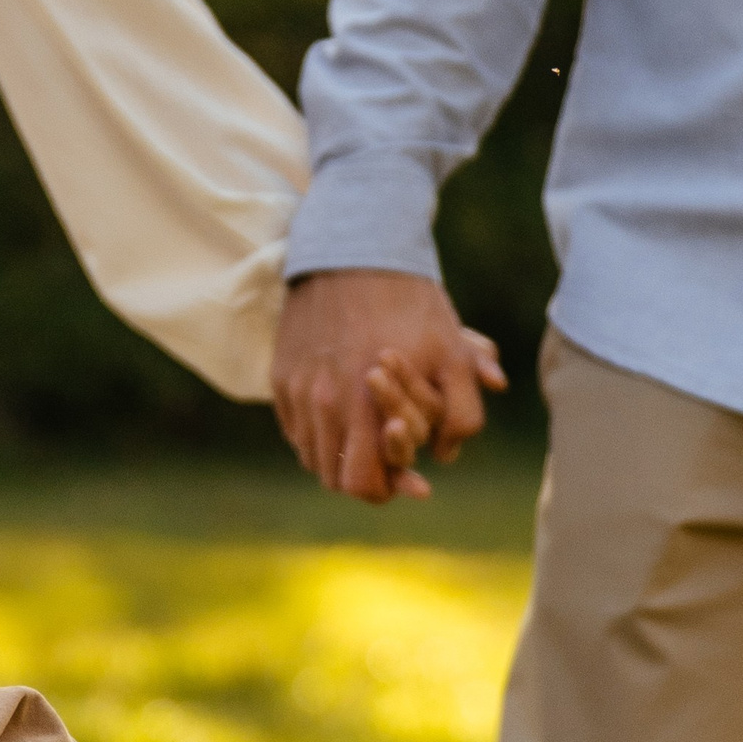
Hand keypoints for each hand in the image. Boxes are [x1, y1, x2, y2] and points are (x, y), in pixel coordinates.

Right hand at [272, 269, 506, 502]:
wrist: (353, 251)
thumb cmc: (409, 302)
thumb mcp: (452, 350)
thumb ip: (461, 409)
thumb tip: (448, 453)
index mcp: (364, 404)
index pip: (360, 482)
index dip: (386, 490)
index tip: (408, 482)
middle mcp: (322, 403)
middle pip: (332, 477)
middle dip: (364, 478)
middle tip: (388, 465)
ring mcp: (296, 391)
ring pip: (310, 455)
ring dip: (340, 457)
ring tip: (366, 440)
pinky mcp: (281, 376)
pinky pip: (295, 427)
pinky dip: (318, 433)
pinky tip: (343, 415)